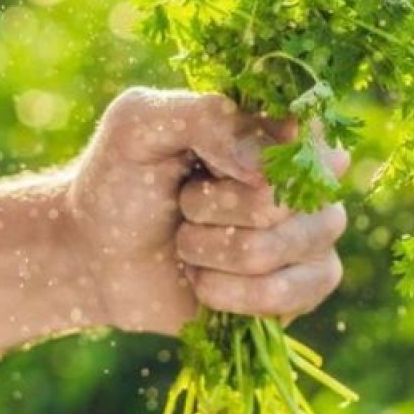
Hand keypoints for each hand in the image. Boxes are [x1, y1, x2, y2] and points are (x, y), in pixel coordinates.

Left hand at [64, 87, 348, 333]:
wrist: (98, 256)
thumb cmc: (122, 180)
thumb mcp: (142, 123)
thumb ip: (206, 117)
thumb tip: (266, 170)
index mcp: (280, 127)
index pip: (301, 138)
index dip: (244, 160)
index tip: (201, 162)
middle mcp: (310, 177)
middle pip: (275, 200)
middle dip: (208, 209)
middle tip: (185, 205)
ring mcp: (315, 233)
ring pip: (269, 250)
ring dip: (209, 252)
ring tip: (190, 242)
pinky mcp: (307, 286)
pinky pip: (283, 295)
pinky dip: (226, 293)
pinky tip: (207, 281)